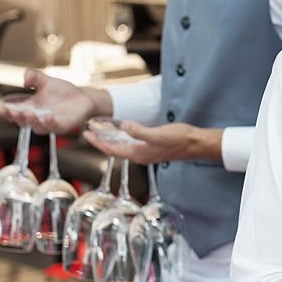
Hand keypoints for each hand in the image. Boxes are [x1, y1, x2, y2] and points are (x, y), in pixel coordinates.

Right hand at [0, 68, 110, 134]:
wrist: (83, 97)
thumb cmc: (63, 91)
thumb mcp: (46, 81)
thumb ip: (34, 77)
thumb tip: (25, 79)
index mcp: (30, 108)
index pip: (14, 113)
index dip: (7, 112)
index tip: (2, 107)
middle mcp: (38, 118)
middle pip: (23, 122)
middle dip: (17, 118)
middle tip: (15, 111)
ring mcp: (50, 123)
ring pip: (37, 128)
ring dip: (32, 122)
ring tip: (29, 113)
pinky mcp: (63, 126)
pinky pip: (54, 128)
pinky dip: (50, 124)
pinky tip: (48, 117)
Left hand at [83, 120, 223, 165]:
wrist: (195, 144)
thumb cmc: (179, 139)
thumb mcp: (158, 134)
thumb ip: (139, 131)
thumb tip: (124, 126)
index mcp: (138, 153)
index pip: (111, 148)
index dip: (97, 141)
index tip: (86, 133)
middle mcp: (139, 155)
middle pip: (113, 148)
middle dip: (99, 140)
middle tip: (87, 131)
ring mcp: (145, 152)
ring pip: (121, 146)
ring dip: (109, 139)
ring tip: (100, 131)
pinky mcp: (151, 148)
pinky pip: (130, 143)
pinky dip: (121, 138)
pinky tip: (120, 132)